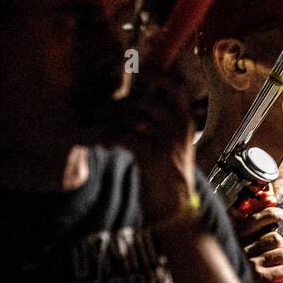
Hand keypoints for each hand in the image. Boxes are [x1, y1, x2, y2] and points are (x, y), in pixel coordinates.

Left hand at [94, 68, 195, 221]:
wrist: (174, 208)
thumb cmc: (165, 175)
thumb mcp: (168, 145)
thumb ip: (157, 124)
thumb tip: (133, 105)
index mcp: (185, 122)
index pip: (176, 88)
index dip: (156, 76)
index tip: (135, 73)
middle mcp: (179, 128)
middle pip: (146, 101)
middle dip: (119, 104)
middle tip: (100, 111)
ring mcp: (168, 142)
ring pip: (134, 117)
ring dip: (110, 120)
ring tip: (97, 128)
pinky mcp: (154, 158)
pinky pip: (127, 137)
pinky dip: (111, 137)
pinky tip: (104, 144)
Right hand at [233, 205, 282, 282]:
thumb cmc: (231, 272)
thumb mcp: (231, 249)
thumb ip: (247, 236)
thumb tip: (271, 223)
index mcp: (235, 238)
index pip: (257, 219)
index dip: (272, 214)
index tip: (282, 215)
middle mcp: (242, 248)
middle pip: (275, 238)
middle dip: (279, 247)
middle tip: (274, 255)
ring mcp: (251, 263)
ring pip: (282, 253)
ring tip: (276, 267)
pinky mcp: (260, 278)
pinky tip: (279, 277)